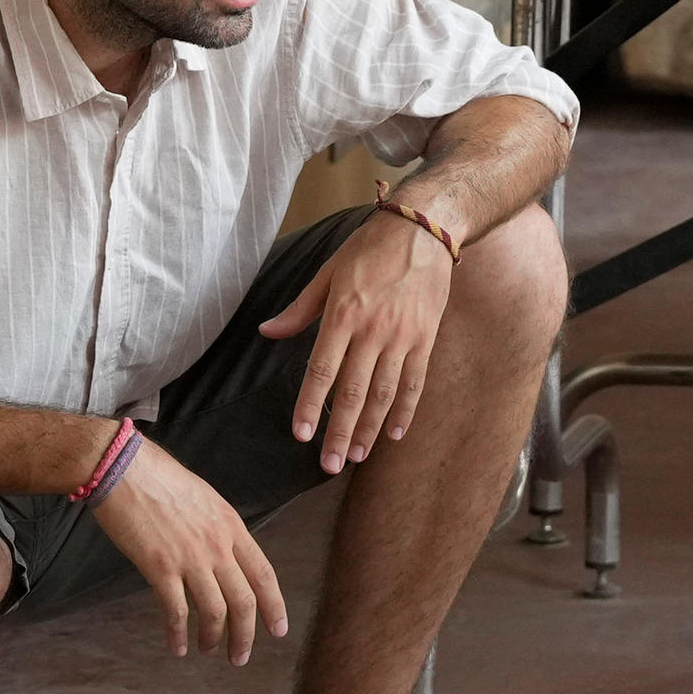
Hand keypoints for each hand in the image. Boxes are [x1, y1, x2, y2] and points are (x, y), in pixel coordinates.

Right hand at [88, 436, 288, 662]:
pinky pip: (176, 610)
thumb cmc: (159, 477)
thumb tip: (222, 553)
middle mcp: (217, 545)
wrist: (124, 469)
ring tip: (209, 651)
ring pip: (215, 610)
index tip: (278, 629)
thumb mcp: (205, 498)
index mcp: (231, 526)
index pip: (263, 573)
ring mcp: (190, 558)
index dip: (274, 605)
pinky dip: (178, 633)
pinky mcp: (160, 567)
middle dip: (245, 634)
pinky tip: (177, 647)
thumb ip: (218, 528)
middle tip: (240, 656)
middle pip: (244, 600)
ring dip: (214, 637)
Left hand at [256, 208, 454, 468]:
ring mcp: (402, 337)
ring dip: (370, 428)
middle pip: (354, 391)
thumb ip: (299, 309)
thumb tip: (267, 332)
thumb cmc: (369, 248)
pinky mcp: (425, 338)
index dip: (310, 405)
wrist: (423, 229)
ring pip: (384, 393)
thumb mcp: (328, 272)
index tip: (301, 435)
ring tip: (355, 455)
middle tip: (328, 465)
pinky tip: (395, 434)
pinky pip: (415, 381)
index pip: (322, 370)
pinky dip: (405, 410)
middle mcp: (373, 330)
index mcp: (343, 314)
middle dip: (339, 431)